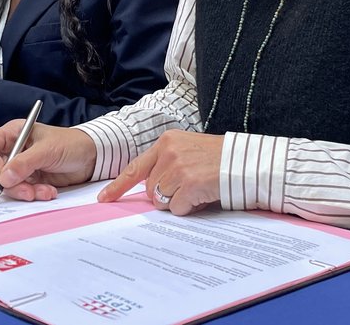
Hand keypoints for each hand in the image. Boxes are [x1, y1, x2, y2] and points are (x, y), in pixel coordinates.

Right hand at [0, 122, 96, 201]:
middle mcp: (13, 150)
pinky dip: (35, 195)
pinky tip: (49, 192)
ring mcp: (21, 167)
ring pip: (8, 185)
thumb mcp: (48, 150)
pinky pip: (23, 192)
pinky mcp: (30, 180)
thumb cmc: (71, 144)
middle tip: (28, 191)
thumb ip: (25, 163)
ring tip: (45, 192)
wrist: (92, 157)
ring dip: (25, 192)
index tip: (0, 176)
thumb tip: (4, 178)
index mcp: (13, 134)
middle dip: (11, 184)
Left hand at [98, 130, 222, 215]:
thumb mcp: (187, 150)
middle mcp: (169, 152)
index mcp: (166, 142)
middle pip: (150, 189)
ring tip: (197, 189)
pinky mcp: (191, 183)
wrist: (246, 160)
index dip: (118, 185)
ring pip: (162, 200)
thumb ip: (166, 163)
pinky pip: (179, 208)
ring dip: (178, 201)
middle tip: (188, 187)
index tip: (104, 198)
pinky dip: (190, 207)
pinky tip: (203, 196)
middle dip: (165, 195)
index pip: (135, 167)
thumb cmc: (218, 158)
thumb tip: (150, 189)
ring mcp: (179, 168)